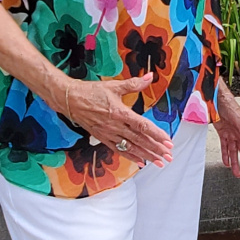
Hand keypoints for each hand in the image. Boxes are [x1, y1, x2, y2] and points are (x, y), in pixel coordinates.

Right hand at [56, 74, 173, 165]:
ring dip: (146, 155)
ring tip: (159, 162)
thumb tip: (150, 77)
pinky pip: (119, 150)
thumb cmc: (91, 92)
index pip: (142, 126)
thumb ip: (134, 84)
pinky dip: (131, 156)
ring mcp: (109, 134)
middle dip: (155, 149)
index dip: (156, 134)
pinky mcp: (102, 138)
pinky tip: (141, 162)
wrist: (70, 100)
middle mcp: (115, 126)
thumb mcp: (114, 86)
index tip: (168, 141)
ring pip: (131, 147)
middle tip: (168, 156)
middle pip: (139, 140)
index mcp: (120, 112)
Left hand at [214, 86, 239, 179]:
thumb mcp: (238, 117)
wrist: (214, 97)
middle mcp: (239, 133)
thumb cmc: (228, 103)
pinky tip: (226, 163)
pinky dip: (226, 155)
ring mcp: (230, 133)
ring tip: (236, 173)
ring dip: (235, 162)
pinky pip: (225, 146)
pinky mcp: (222, 132)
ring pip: (234, 151)